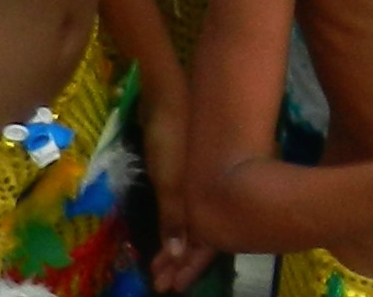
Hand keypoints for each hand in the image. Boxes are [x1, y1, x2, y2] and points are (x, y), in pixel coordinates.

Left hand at [140, 89, 216, 291]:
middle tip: (164, 283)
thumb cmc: (169, 136)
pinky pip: (185, 206)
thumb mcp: (170, 180)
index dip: (189, 267)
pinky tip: (169, 230)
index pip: (205, 243)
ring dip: (178, 243)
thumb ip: (174, 217)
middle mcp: (209, 191)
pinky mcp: (187, 168)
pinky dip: (176, 222)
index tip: (172, 287)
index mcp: (210, 197)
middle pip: (200, 235)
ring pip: (193, 221)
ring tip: (162, 264)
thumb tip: (177, 256)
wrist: (165, 94)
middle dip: (182, 260)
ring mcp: (198, 179)